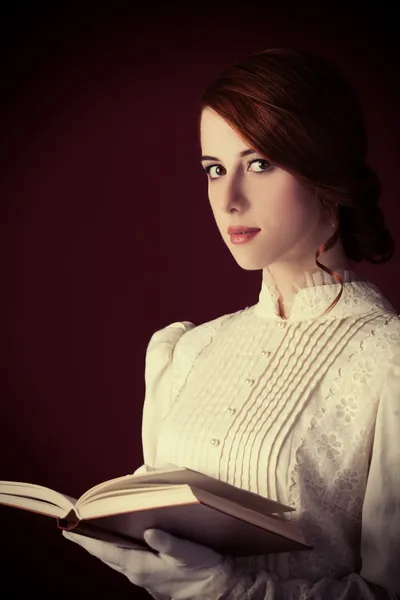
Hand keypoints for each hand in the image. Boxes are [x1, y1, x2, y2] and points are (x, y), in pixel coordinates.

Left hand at [63, 528, 233, 599]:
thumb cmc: (202, 568)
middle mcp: (137, 573)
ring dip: (101, 545)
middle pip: (106, 554)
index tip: (68, 530)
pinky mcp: (151, 576)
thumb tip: (149, 531)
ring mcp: (143, 577)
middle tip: (72, 525)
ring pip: (115, 558)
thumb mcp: (187, 553)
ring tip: (89, 530)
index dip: (87, 540)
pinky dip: (116, 549)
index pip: (106, 550)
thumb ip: (167, 543)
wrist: (217, 588)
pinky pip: (125, 561)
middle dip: (88, 541)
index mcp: (141, 566)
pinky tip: (117, 541)